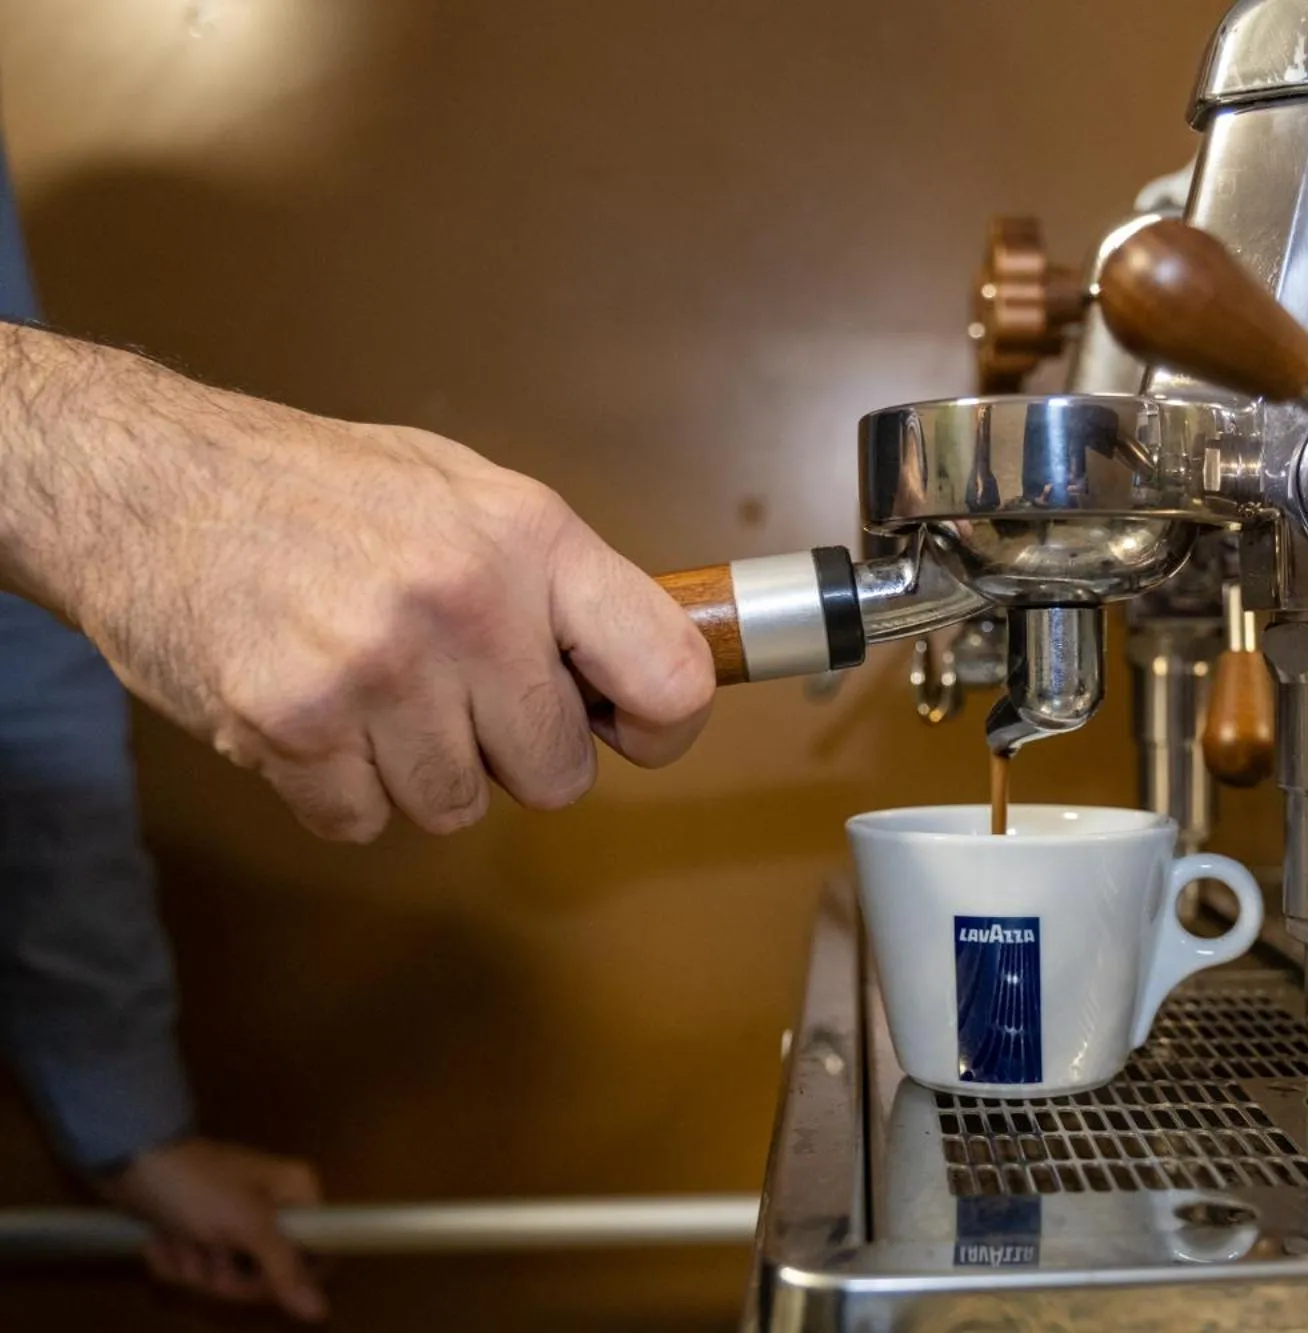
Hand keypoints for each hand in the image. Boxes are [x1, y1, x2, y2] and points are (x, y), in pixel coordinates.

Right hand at [0, 327, 714, 839]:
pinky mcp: (290, 726)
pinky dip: (338, 787)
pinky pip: (362, 821)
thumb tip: (638, 678)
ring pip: (456, 807)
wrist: (144, 482)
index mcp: (529, 537)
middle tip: (455, 694)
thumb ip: (557, 584)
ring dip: (418, 770)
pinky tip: (314, 712)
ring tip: (372, 688)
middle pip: (558, 775)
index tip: (630, 731)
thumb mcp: (466, 493)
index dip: (663, 727)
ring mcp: (374, 669)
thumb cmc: (317, 490)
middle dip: (514, 753)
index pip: (669, 675)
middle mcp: (464, 602)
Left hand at [99, 1137, 327, 1321]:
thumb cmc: (200, 1186)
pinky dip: (174, 1260)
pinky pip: (196, 1268)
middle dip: (225, 1273)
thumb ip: (285, 1269)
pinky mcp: (199, 1233)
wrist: (133, 1160)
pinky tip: (161, 1240)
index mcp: (297, 1198)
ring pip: (225, 1277)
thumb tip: (322, 1313)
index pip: (316, 1255)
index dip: (289, 1278)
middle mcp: (272, 1212)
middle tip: (208, 1251)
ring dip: (193, 1266)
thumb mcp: (248, 1225)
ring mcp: (233, 1225)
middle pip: (265, 1276)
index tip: (257, 1276)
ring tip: (177, 1238)